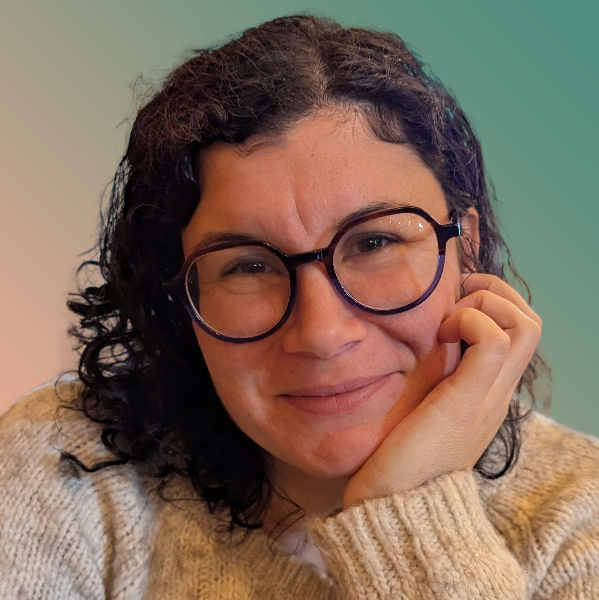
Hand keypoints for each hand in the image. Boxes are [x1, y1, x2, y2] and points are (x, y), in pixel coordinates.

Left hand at [342, 273, 541, 508]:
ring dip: (485, 304)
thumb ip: (434, 381)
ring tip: (448, 322)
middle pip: (530, 321)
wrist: (395, 505)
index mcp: (488, 392)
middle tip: (453, 302)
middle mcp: (497, 392)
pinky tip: (440, 335)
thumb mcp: (424, 408)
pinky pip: (494, 340)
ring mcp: (488, 396)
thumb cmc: (399, 455)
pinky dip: (471, 321)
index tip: (451, 303)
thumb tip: (421, 346)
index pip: (520, 331)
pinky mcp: (468, 400)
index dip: (493, 302)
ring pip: (524, 324)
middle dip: (494, 292)